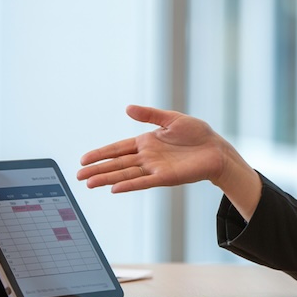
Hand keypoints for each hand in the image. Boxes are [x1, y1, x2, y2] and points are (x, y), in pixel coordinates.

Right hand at [77, 104, 248, 193]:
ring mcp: (155, 168)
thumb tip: (127, 108)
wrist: (217, 149)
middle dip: (98, 169)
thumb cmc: (198, 134)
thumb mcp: (172, 119)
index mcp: (147, 142)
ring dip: (108, 179)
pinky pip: (144, 182)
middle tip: (78, 176)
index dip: (101, 153)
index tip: (83, 159)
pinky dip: (130, 185)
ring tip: (89, 184)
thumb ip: (150, 115)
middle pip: (117, 164)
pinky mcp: (166, 177)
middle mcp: (148, 157)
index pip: (118, 149)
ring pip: (126, 174)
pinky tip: (115, 188)